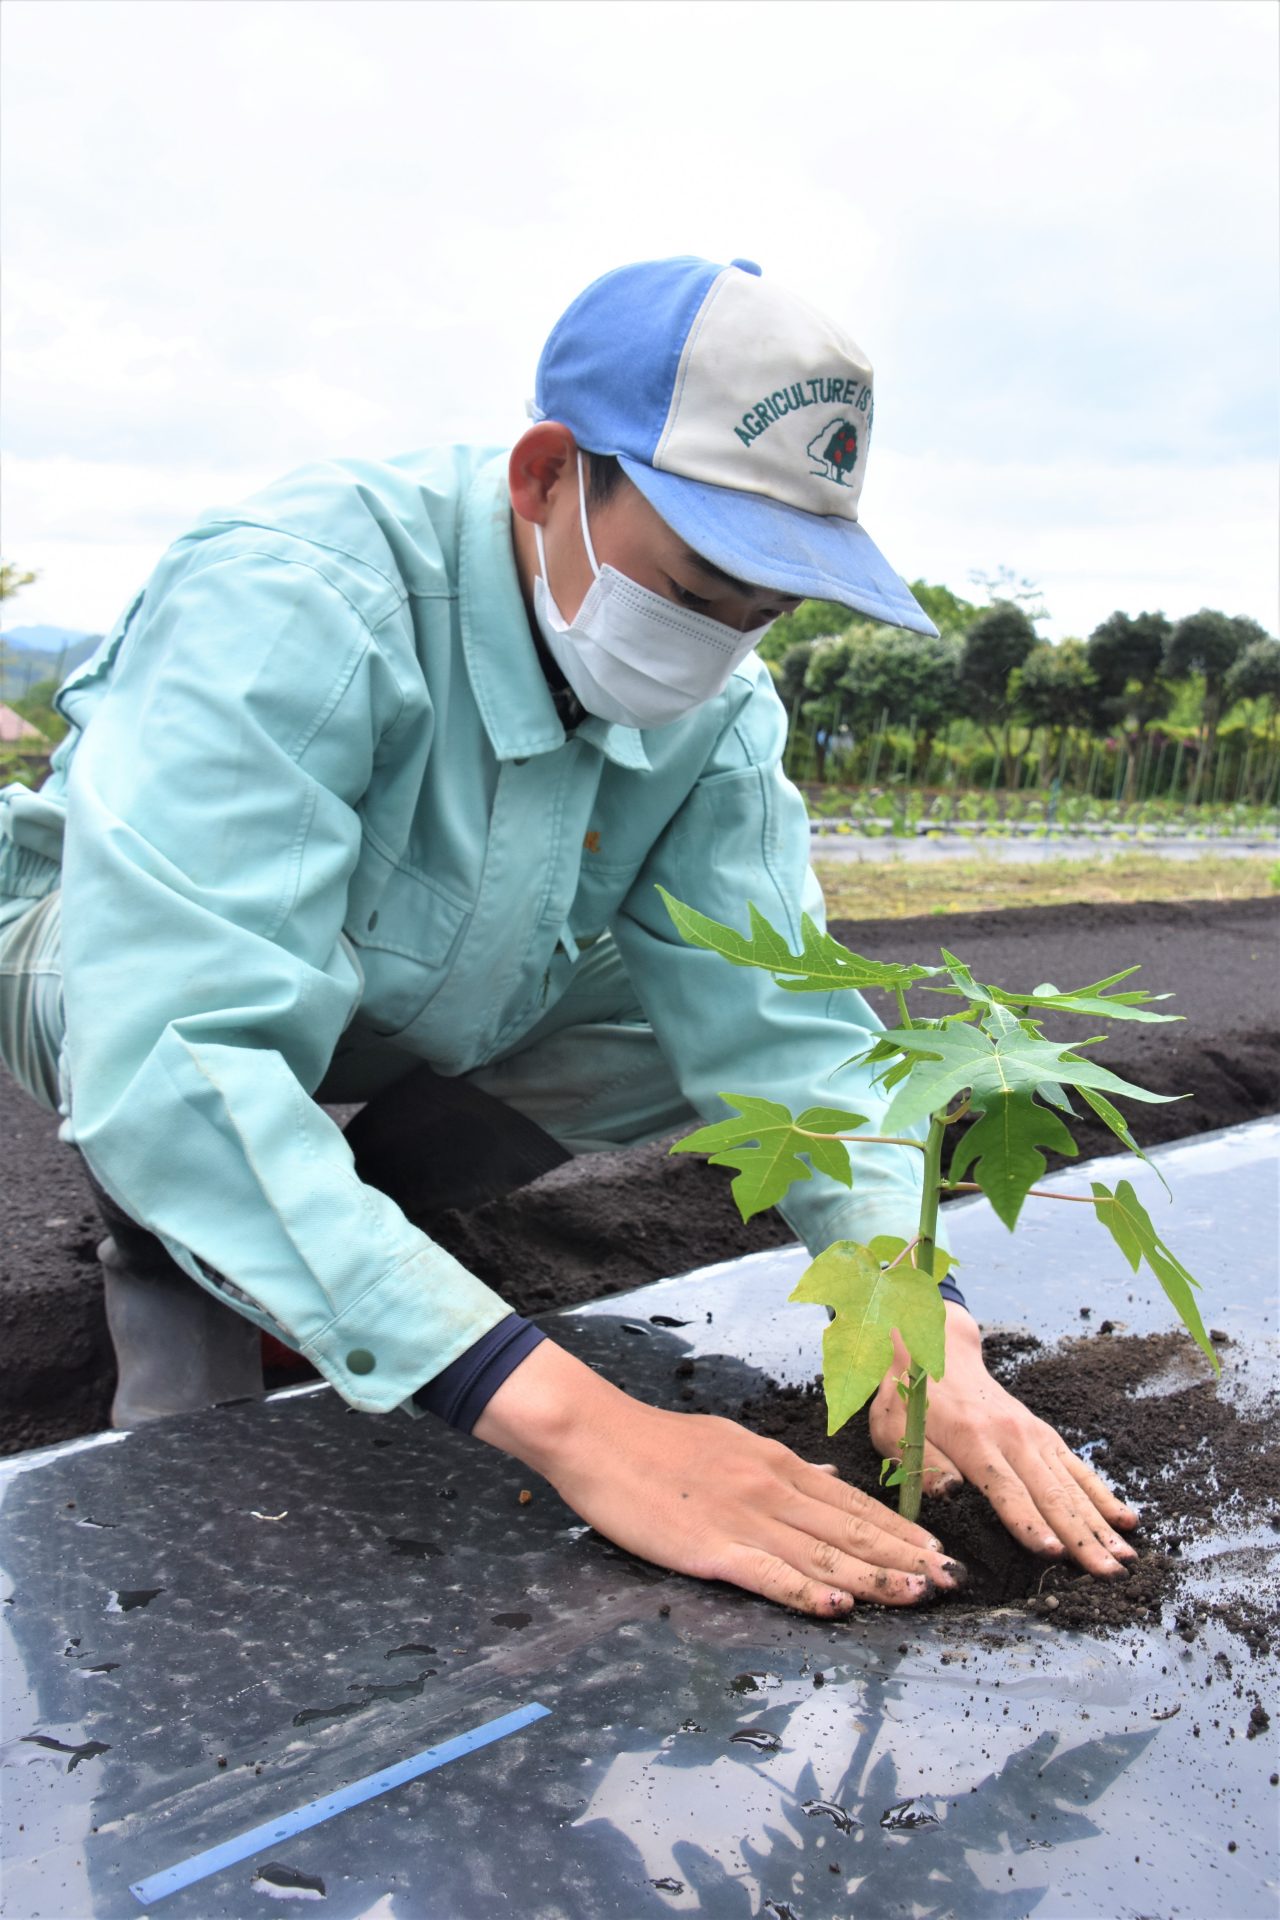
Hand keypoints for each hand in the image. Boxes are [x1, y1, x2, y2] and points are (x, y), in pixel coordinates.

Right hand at [473, 1339, 963, 1616]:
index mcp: (776, 1464)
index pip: (852, 1503)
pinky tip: (839, 1608)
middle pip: (850, 1530)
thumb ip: (781, 1466)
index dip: (899, 1530)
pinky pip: (769, 1574)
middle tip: (952, 1581)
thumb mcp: (731, 1442)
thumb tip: (825, 1479)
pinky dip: (807, 1593)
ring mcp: (744, 1518)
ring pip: (823, 1554)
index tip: (938, 1551)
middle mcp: (771, 1489)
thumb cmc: (658, 1443)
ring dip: (874, 1578)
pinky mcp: (711, 1546)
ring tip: (918, 1596)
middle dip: (905, 1557)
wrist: (598, 1436)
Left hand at [869, 1302, 1138, 1575]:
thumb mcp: (893, 1428)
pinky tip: (1125, 1519)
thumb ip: (923, 1462)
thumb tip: (951, 1492)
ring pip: (1072, 1484)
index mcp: (971, 1438)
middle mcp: (1011, 1435)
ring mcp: (1033, 1433)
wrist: (934, 1348)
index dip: (1028, 1521)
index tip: (1052, 1552)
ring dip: (1099, 1522)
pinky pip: (1078, 1468)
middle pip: (1050, 1492)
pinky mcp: (1044, 1435)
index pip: (1004, 1487)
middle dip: (1079, 1536)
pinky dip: (1102, 1495)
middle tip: (1106, 1572)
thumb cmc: (907, 1396)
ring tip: (1125, 1556)